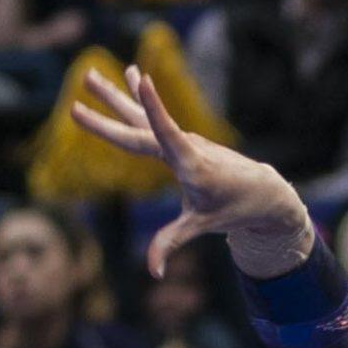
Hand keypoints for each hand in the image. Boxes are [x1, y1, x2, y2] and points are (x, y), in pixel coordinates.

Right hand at [72, 65, 314, 279]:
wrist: (263, 192)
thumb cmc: (235, 208)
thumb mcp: (203, 225)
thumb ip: (172, 243)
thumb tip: (153, 272)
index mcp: (191, 163)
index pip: (166, 131)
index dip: (154, 106)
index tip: (143, 79)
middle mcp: (185, 146)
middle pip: (140, 122)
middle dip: (111, 102)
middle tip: (84, 77)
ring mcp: (182, 141)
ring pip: (143, 117)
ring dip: (118, 95)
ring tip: (91, 75)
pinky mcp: (182, 143)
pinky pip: (154, 120)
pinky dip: (138, 101)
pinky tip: (131, 80)